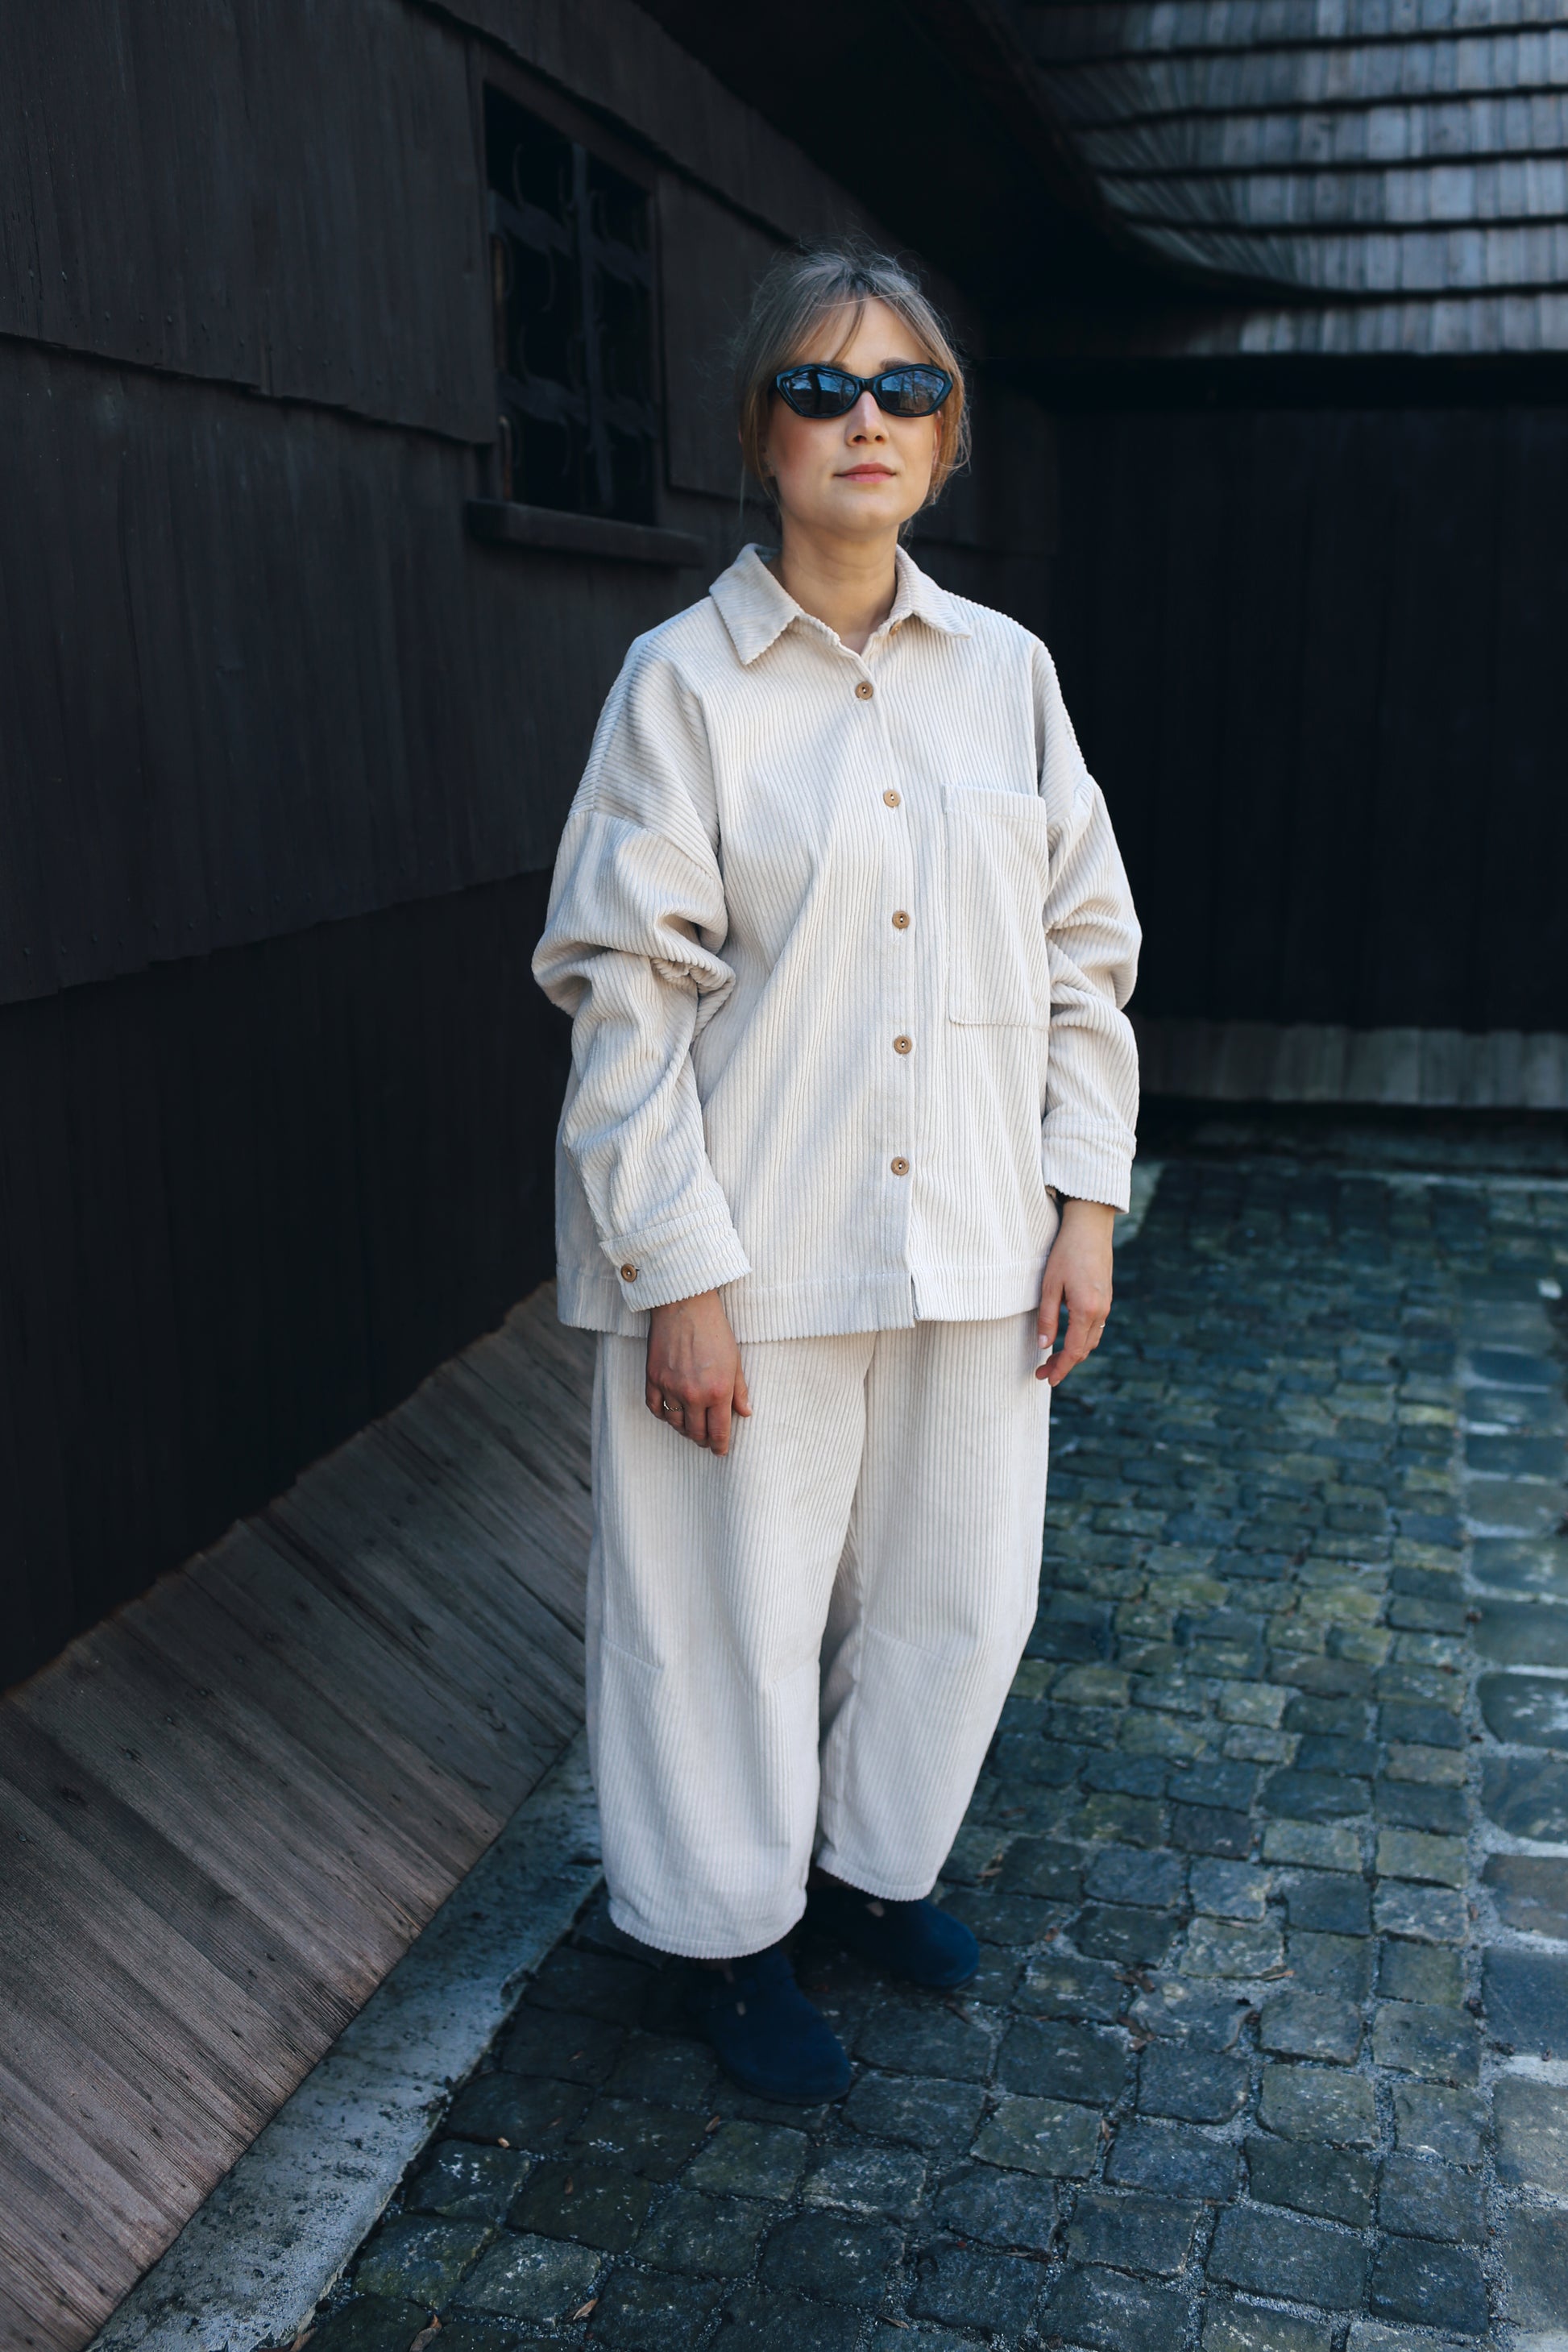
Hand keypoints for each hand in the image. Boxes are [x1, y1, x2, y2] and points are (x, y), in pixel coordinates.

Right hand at [645, 1291, 751, 1454]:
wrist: (685, 1305)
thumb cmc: (715, 1330)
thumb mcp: (735, 1360)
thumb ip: (739, 1390)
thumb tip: (745, 1413)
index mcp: (718, 1391)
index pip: (719, 1431)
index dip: (720, 1445)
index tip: (720, 1451)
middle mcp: (693, 1394)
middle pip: (696, 1432)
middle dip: (703, 1439)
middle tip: (707, 1439)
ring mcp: (670, 1387)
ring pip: (675, 1423)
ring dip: (684, 1429)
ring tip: (691, 1426)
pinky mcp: (653, 1378)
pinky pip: (655, 1408)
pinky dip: (663, 1415)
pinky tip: (671, 1413)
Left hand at [1037, 1198, 1115, 1387]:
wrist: (1090, 1227)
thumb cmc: (1066, 1253)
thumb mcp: (1050, 1286)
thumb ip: (1048, 1318)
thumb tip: (1044, 1346)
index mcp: (1086, 1310)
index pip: (1074, 1351)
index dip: (1060, 1368)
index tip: (1046, 1379)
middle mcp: (1101, 1311)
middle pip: (1084, 1349)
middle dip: (1065, 1365)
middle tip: (1044, 1373)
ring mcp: (1107, 1304)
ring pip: (1092, 1340)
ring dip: (1074, 1353)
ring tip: (1053, 1360)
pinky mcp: (1106, 1297)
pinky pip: (1096, 1328)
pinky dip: (1083, 1340)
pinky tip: (1069, 1339)